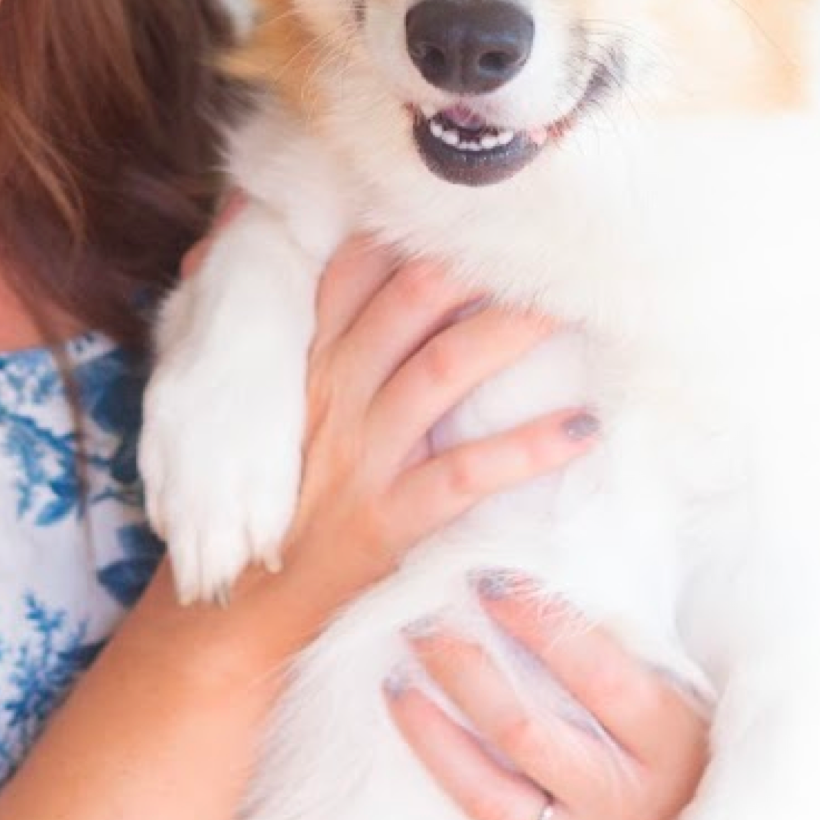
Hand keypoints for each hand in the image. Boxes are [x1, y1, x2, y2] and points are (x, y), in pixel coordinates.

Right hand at [218, 234, 598, 644]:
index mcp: (305, 364)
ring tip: (571, 310)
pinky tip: (581, 428)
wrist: (237, 608)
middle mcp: (331, 395)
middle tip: (542, 243)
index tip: (472, 211)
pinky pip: (466, 473)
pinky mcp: (388, 520)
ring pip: (443, 369)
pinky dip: (527, 448)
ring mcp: (360, 456)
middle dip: (478, 265)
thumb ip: (313, 346)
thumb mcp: (275, 413)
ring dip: (511, 333)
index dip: (411, 232)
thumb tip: (321, 264)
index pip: (353, 271)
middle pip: (409, 301)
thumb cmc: (277, 500)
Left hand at [389, 578, 707, 819]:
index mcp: (668, 745)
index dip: (536, 620)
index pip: (594, 671)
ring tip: (393, 688)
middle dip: (462, 670)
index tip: (483, 575)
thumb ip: (640, 656)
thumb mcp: (697, 713)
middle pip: (522, 730)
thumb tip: (575, 558)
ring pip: (487, 799)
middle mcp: (623, 805)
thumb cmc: (702, 778)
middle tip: (419, 624)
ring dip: (430, 741)